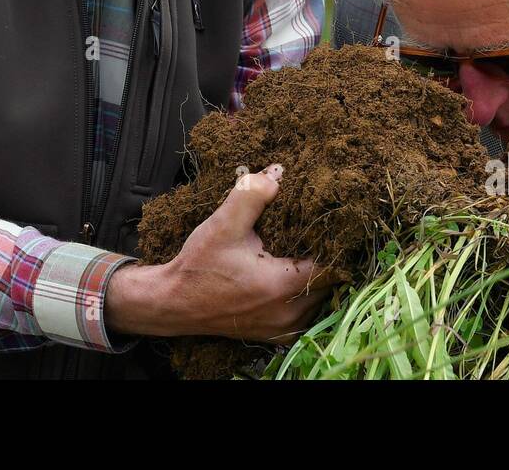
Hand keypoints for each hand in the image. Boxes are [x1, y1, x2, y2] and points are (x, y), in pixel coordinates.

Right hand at [106, 163, 338, 341]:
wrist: (173, 302)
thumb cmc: (198, 266)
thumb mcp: (223, 225)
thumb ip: (251, 196)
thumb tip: (277, 174)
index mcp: (282, 286)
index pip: (333, 266)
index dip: (335, 243)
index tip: (330, 224)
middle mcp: (289, 313)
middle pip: (331, 284)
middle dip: (327, 257)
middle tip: (318, 232)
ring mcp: (283, 328)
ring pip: (319, 300)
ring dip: (316, 277)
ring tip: (305, 250)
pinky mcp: (275, 334)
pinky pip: (305, 313)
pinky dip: (304, 294)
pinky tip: (291, 273)